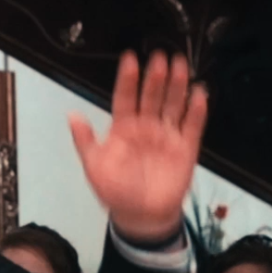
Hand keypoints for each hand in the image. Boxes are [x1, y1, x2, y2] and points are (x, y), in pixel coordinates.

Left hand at [69, 50, 207, 244]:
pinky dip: (196, 110)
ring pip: (173, 105)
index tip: (129, 59)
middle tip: (159, 57)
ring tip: (179, 65)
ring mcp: (166, 136)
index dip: (128, 79)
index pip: (125, 98)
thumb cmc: (115, 191)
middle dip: (155, 77)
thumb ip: (84, 140)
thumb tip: (72, 116)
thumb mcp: (94, 166)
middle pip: (152, 96)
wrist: (140, 215)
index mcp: (123, 128)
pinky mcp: (185, 148)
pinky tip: (199, 93)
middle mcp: (146, 127)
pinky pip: (192, 125)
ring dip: (177, 86)